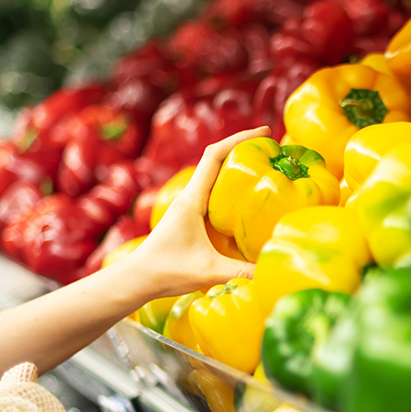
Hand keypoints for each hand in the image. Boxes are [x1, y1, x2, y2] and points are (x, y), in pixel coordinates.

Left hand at [130, 126, 270, 298]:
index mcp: (192, 199)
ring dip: (239, 170)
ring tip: (267, 170)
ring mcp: (190, 208)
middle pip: (218, 161)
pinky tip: (249, 204)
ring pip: (217, 179)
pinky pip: (216, 197)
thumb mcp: (207, 272)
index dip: (239, 138)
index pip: (214, 155)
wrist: (137, 280)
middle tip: (273, 151)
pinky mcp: (192, 220)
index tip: (264, 131)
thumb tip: (273, 271)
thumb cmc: (165, 271)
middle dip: (245, 150)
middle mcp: (191, 198)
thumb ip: (241, 272)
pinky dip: (234, 192)